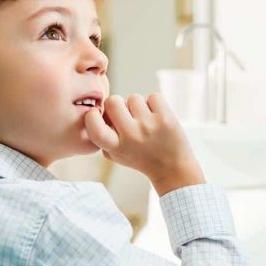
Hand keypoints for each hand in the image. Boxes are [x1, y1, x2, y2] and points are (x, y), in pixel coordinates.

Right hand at [84, 93, 204, 195]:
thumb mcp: (117, 155)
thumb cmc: (141, 158)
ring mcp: (148, 125)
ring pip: (133, 97)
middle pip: (112, 101)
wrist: (173, 168)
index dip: (92, 116)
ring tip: (145, 121)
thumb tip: (96, 113)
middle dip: (117, 104)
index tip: (98, 115)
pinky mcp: (165, 117)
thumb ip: (103, 138)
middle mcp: (131, 135)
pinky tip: (157, 118)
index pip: (93, 125)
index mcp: (116, 147)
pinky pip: (153, 97)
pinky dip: (155, 105)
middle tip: (125, 114)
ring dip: (138, 106)